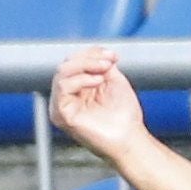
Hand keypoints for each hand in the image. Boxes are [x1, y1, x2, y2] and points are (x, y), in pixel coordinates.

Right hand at [50, 47, 149, 163]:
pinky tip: (97, 81)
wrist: (130, 138)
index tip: (113, 55)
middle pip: (66, 64)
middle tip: (109, 61)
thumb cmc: (124, 116)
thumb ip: (101, 64)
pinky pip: (63, 87)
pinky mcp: (61, 115)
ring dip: (86, 65)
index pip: (74, 62)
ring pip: (62, 72)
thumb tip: (97, 51)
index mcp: (77, 89)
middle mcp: (67, 97)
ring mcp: (62, 106)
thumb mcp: (113, 80)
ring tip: (104, 71)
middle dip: (89, 57)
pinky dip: (81, 79)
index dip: (92, 53)